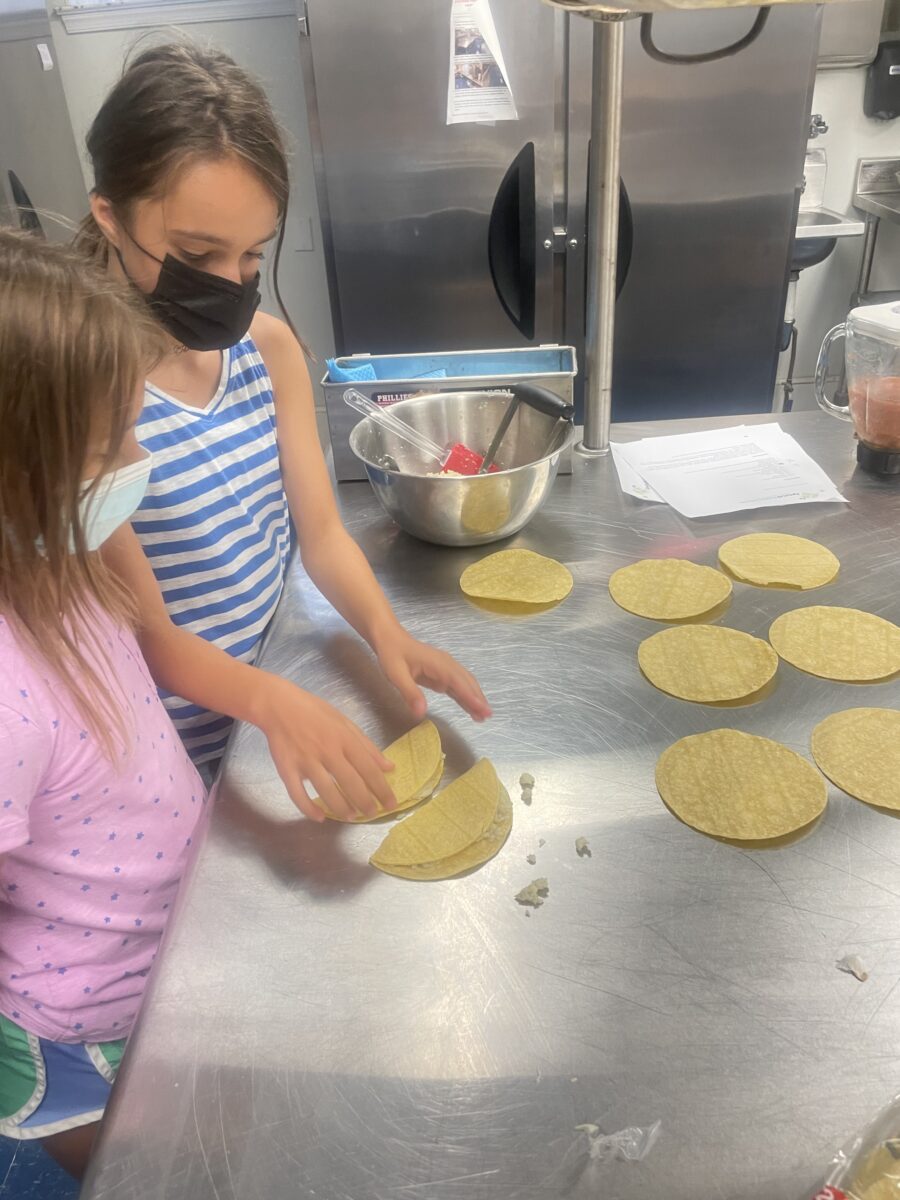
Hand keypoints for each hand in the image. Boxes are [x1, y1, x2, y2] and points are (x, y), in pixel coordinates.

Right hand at [252, 675, 394, 821]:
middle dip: (364, 802)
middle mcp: (327, 751)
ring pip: (327, 791)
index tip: (391, 804)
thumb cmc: (314, 712)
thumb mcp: (345, 722)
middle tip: (372, 814)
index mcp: (344, 738)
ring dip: (341, 808)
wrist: (278, 705)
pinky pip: (297, 794)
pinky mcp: (287, 769)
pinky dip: (308, 808)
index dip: (382, 789)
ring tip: (351, 817)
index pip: (368, 769)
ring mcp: (306, 761)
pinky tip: (319, 817)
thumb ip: (367, 745)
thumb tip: (388, 766)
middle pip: (350, 782)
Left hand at [374, 630, 491, 721]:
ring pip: (465, 684)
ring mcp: (445, 669)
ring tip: (483, 716)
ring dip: (474, 698)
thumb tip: (420, 713)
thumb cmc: (392, 654)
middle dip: (478, 699)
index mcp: (438, 664)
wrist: (390, 638)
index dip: (471, 696)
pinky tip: (471, 708)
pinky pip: (457, 686)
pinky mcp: (442, 674)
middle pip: (467, 682)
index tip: (482, 709)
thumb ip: (410, 693)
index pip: (458, 682)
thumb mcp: (396, 675)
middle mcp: (446, 665)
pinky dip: (465, 697)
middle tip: (487, 716)